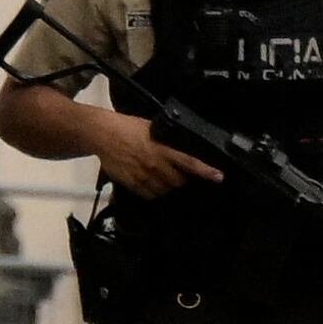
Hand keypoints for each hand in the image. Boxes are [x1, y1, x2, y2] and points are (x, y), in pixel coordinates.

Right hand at [89, 107, 222, 203]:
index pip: (189, 162)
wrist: (104, 135)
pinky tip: (148, 181)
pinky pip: (149, 195)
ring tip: (159, 174)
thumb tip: (180, 151)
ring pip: (165, 190)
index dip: (206, 171)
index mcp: (162, 149)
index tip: (218, 177)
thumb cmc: (127, 128)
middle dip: (180, 179)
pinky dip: (152, 191)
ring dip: (166, 185)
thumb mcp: (153, 130)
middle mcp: (155, 164)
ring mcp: (144, 176)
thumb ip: (167, 143)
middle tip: (175, 172)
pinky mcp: (133, 184)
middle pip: (178, 181)